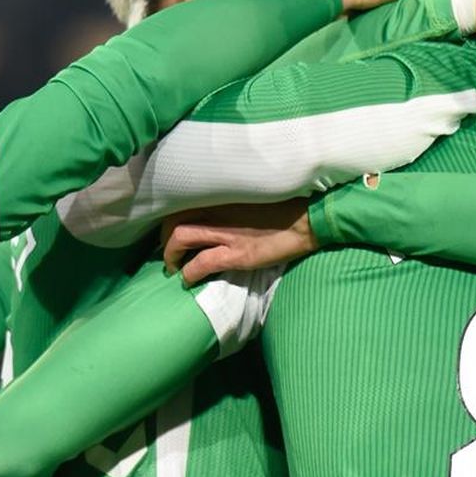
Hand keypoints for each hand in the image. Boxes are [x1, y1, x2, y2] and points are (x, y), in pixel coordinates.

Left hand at [162, 199, 317, 284]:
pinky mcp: (236, 253)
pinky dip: (188, 273)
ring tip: (173, 268)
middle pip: (173, 218)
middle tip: (170, 252)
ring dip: (170, 255)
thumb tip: (218, 213)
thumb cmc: (287, 206)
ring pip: (179, 237)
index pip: (184, 201)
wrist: (309, 218)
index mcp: (222, 195)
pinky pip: (200, 263)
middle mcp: (218, 209)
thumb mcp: (253, 196)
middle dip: (165, 238)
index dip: (172, 216)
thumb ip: (231, 203)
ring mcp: (225, 232)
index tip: (172, 229)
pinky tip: (188, 281)